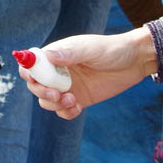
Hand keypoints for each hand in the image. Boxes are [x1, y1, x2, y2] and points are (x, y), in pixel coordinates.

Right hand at [26, 27, 157, 119]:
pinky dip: (65, 112)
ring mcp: (67, 86)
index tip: (36, 80)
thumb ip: (69, 53)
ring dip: (54, 104)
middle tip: (57, 95)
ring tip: (72, 101)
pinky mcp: (78, 99)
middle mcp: (58, 71)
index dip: (28, 72)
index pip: (31, 64)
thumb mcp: (90, 49)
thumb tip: (46, 55)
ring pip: (47, 101)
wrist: (135, 62)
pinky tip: (77, 108)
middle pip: (35, 85)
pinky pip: (63, 111)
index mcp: (56, 55)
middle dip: (41, 92)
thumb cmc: (112, 49)